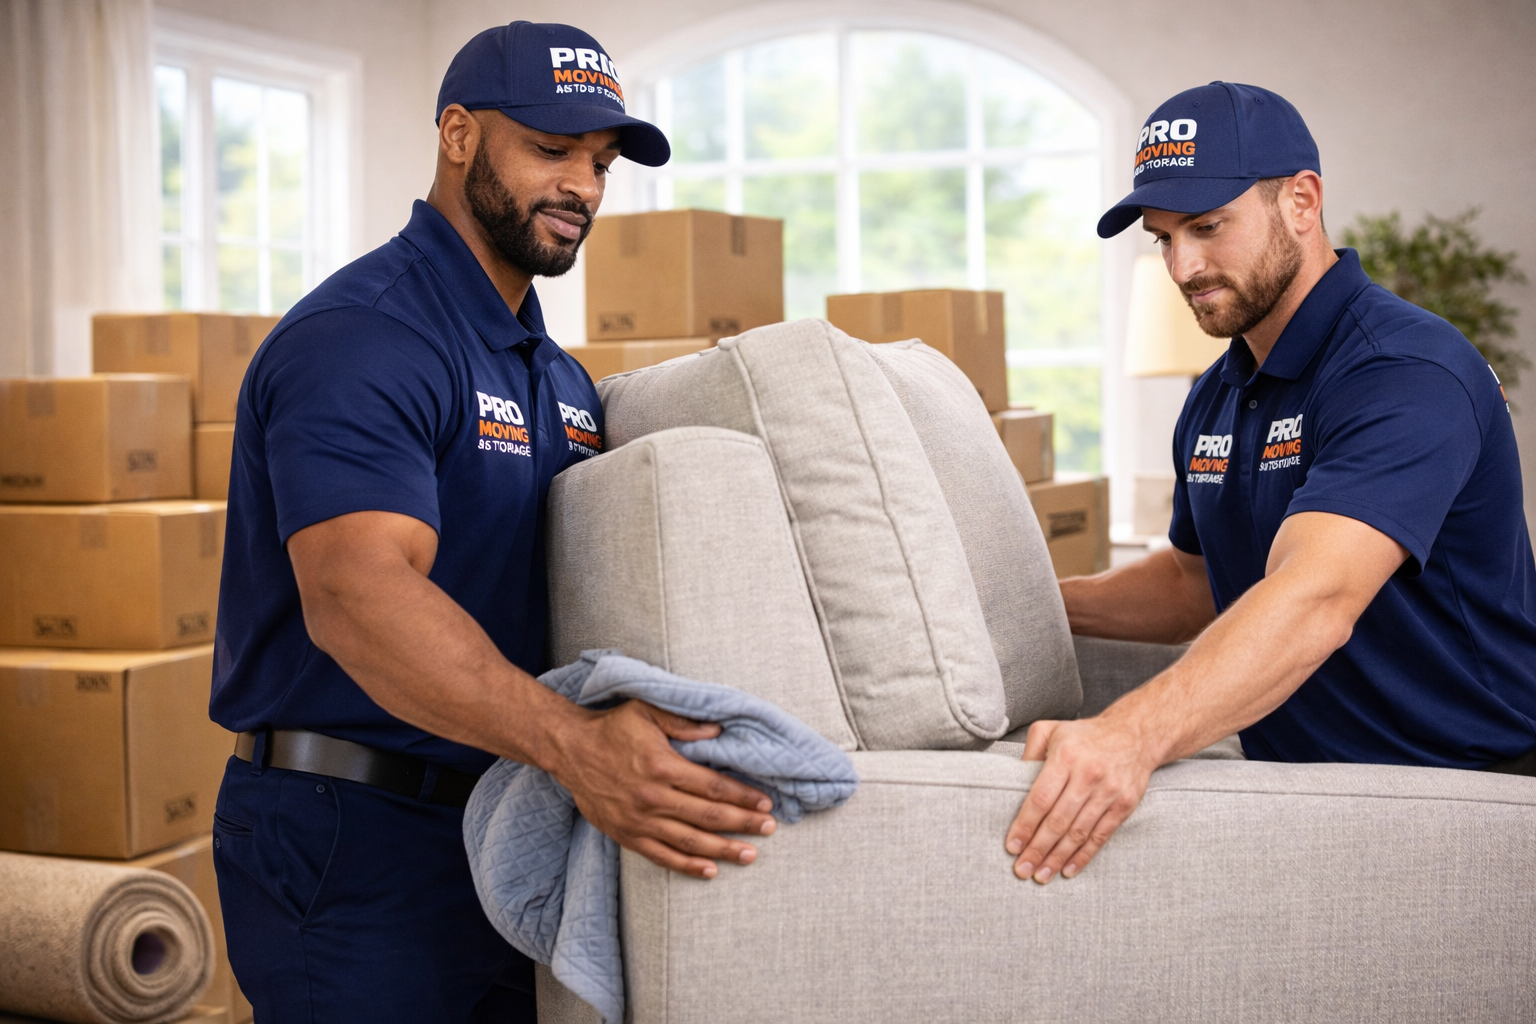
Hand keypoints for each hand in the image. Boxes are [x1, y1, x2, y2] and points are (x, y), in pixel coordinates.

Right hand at [550, 700, 776, 878]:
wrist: (570, 750)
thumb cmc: (613, 728)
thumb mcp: (647, 711)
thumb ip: (683, 722)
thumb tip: (717, 731)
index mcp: (663, 766)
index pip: (713, 786)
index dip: (742, 797)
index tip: (765, 804)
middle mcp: (654, 797)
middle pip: (708, 816)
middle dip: (743, 824)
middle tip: (770, 829)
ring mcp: (640, 820)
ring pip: (689, 841)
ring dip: (723, 850)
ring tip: (750, 855)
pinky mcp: (627, 835)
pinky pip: (662, 856)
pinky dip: (687, 866)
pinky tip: (710, 870)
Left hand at [1003, 717, 1155, 883]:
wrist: (1135, 734)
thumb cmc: (1086, 736)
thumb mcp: (1051, 730)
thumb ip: (1029, 753)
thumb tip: (1012, 782)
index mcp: (1066, 757)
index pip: (1040, 799)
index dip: (1025, 826)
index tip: (1012, 846)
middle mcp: (1087, 775)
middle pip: (1058, 821)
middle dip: (1037, 849)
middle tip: (1021, 870)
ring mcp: (1108, 792)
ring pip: (1078, 833)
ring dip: (1057, 858)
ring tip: (1041, 874)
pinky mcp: (1124, 805)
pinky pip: (1100, 836)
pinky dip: (1083, 856)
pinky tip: (1068, 870)